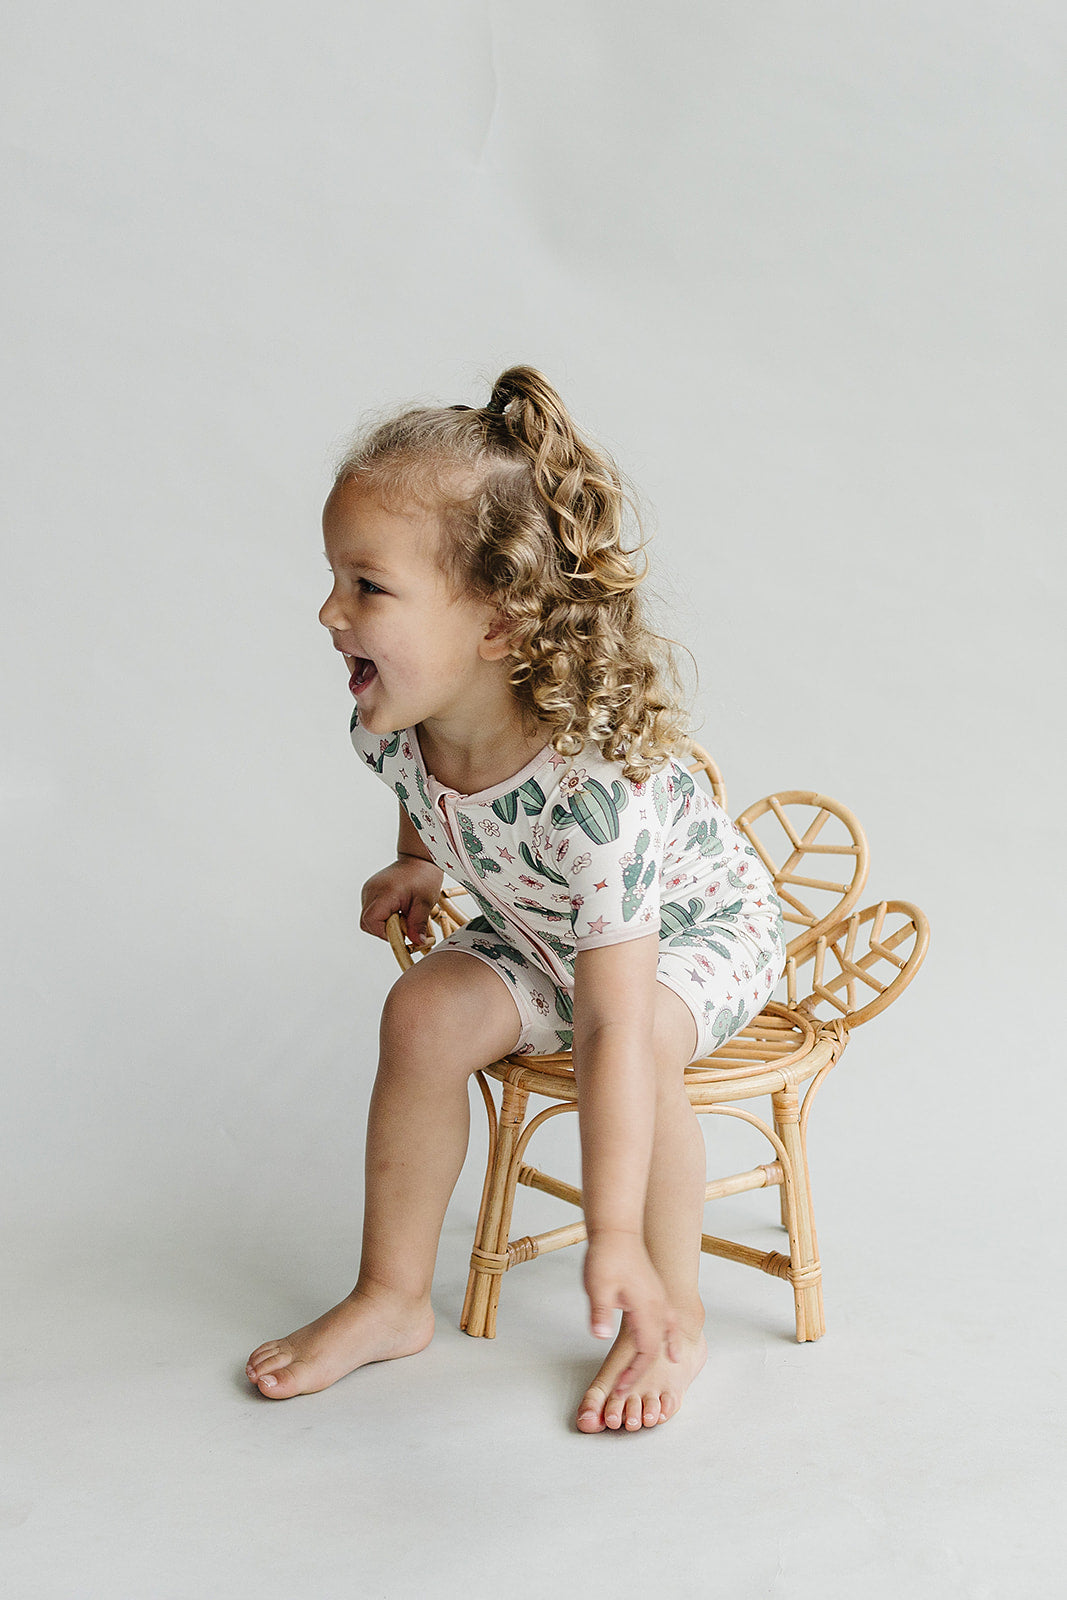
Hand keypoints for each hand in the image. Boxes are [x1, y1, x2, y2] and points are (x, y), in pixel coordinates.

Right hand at [360, 857, 442, 950]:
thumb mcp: (425, 902)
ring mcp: (368, 889)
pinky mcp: (370, 890)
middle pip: (366, 922)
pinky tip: (397, 909)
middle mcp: (371, 890)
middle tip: (404, 924)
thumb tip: (417, 942)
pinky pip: (371, 910)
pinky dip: (383, 915)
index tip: (402, 932)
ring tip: (402, 914)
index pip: (372, 921)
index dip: (385, 933)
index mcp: (385, 892)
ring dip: (384, 923)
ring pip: (368, 918)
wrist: (419, 859)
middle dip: (384, 930)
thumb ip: (418, 924)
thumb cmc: (423, 877)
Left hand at [583, 1230, 679, 1391]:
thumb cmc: (607, 1256)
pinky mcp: (655, 1291)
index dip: (634, 1371)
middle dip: (642, 1369)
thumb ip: (600, 1312)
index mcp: (645, 1307)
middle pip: (656, 1346)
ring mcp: (658, 1297)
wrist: (616, 1230)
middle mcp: (657, 1304)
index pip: (645, 1350)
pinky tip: (671, 1340)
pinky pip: (669, 1319)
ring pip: (667, 1331)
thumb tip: (600, 1336)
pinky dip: (671, 1333)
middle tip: (627, 1386)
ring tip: (668, 1367)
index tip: (621, 1386)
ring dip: (662, 1351)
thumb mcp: (597, 1286)